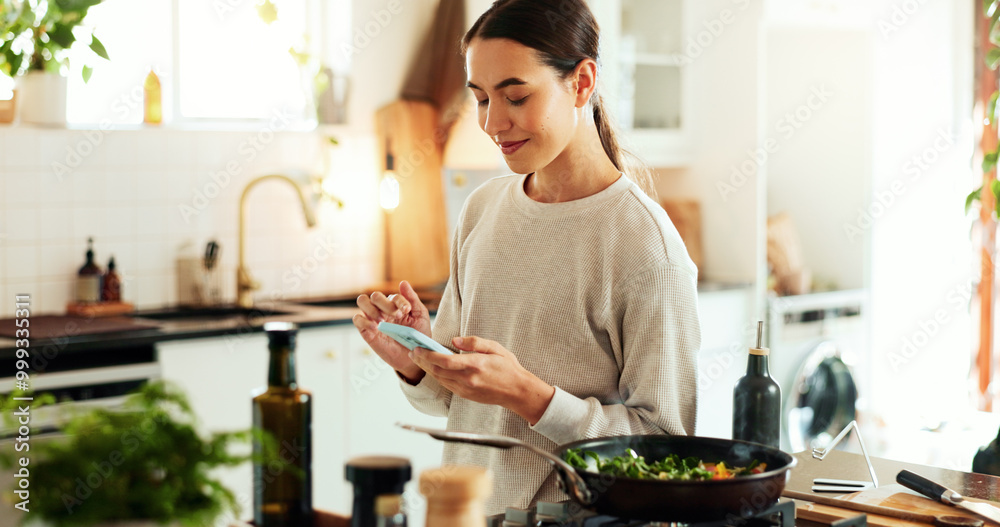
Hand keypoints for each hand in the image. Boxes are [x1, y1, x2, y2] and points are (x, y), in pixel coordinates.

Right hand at [353, 281, 430, 382]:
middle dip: (386, 304)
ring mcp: (373, 319)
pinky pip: (357, 319)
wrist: (413, 357)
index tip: (407, 310)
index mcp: (396, 304)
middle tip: (397, 316)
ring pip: (362, 301)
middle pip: (375, 295)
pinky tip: (375, 327)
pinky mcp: (366, 331)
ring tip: (383, 320)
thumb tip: (403, 282)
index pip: (393, 296)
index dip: (400, 301)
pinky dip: (364, 321)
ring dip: (372, 308)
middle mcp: (383, 309)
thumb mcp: (420, 316)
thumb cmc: (417, 335)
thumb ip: (412, 299)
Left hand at [409, 336, 555, 424]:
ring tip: (419, 359)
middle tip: (413, 352)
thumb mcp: (495, 347)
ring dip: (428, 369)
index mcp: (475, 365)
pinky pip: (447, 385)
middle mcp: (468, 379)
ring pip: (440, 379)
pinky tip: (434, 369)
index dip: (428, 355)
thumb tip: (455, 340)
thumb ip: (474, 342)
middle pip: (438, 371)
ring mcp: (466, 389)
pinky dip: (437, 376)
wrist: (517, 391)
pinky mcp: (466, 395)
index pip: (445, 361)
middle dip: (423, 361)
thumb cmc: (508, 368)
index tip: (418, 348)